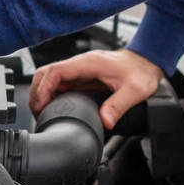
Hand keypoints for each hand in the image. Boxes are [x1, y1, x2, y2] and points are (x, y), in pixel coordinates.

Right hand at [29, 49, 163, 128]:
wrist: (147, 62)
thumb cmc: (141, 72)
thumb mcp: (135, 90)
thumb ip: (118, 106)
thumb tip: (105, 122)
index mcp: (89, 64)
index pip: (55, 71)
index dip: (43, 88)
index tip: (40, 105)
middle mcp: (80, 65)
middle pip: (46, 73)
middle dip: (36, 92)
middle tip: (37, 112)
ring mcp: (79, 70)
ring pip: (49, 77)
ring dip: (40, 92)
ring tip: (40, 111)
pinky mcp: (80, 76)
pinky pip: (58, 83)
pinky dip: (49, 93)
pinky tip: (50, 106)